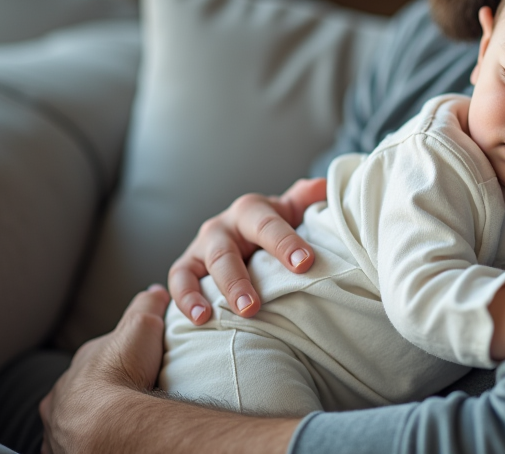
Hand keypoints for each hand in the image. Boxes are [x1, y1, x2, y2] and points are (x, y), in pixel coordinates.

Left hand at [39, 285, 170, 452]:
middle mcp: (62, 393)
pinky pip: (65, 446)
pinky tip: (95, 444)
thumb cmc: (124, 373)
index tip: (132, 368)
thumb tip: (156, 289)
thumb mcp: (143, 325)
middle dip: (96, 393)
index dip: (114, 361)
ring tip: (111, 425)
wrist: (108, 423)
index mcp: (81, 363)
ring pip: (69, 419)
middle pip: (80, 390)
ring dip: (84, 420)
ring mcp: (57, 424)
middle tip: (124, 400)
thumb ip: (148, 304)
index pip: (96, 358)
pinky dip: (78, 445)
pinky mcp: (59, 450)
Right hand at [168, 177, 326, 324]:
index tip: (305, 263)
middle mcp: (223, 225)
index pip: (267, 224)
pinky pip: (179, 281)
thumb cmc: (271, 228)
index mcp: (250, 210)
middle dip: (240, 280)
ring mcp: (201, 246)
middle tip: (255, 306)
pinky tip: (200, 318)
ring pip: (207, 267)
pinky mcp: (186, 266)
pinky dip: (186, 299)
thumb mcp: (289, 211)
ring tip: (237, 314)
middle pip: (227, 251)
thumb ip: (305, 199)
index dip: (285, 243)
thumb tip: (324, 185)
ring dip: (221, 291)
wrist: (245, 236)